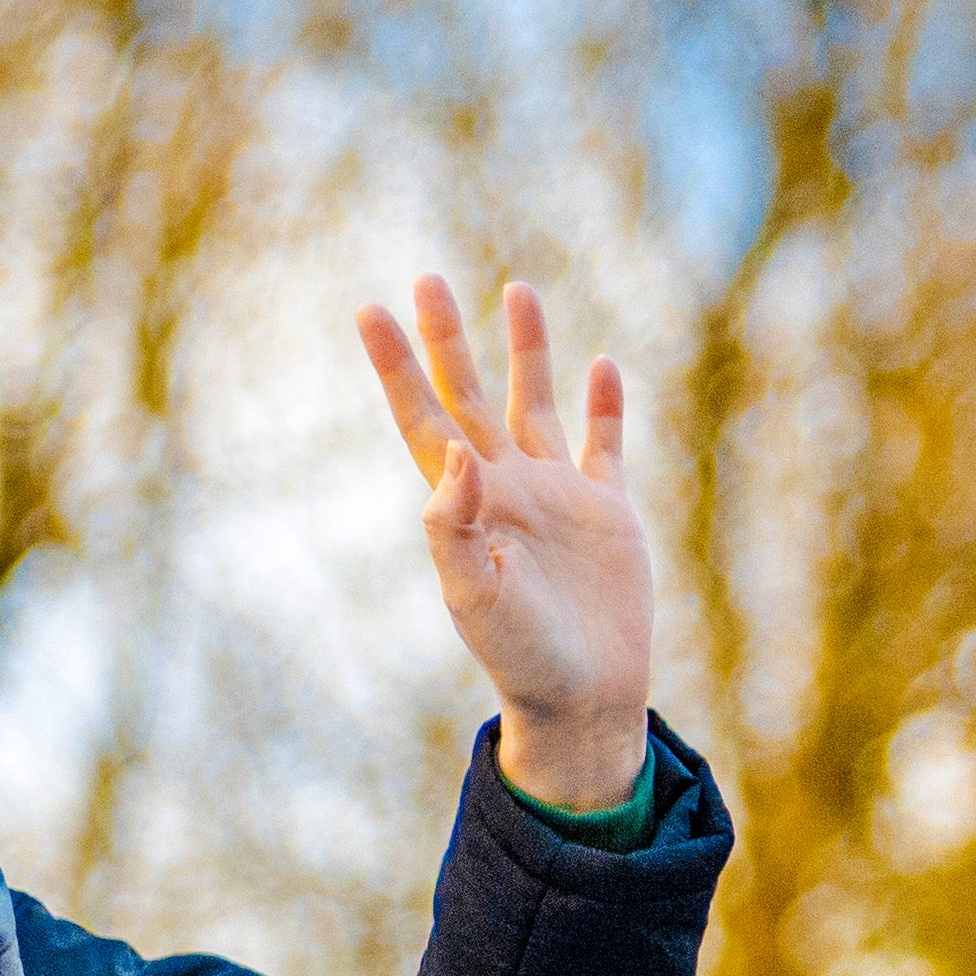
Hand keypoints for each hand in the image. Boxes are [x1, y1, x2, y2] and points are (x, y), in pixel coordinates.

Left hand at [357, 272, 658, 807]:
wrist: (583, 697)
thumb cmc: (520, 656)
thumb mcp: (474, 596)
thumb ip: (454, 526)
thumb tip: (456, 452)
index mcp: (464, 503)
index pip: (421, 417)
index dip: (395, 366)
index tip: (368, 310)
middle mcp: (505, 486)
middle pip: (469, 394)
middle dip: (448, 338)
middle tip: (428, 277)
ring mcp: (557, 494)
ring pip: (536, 401)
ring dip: (527, 349)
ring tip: (517, 289)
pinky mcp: (607, 510)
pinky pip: (604, 444)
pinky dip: (604, 404)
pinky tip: (602, 365)